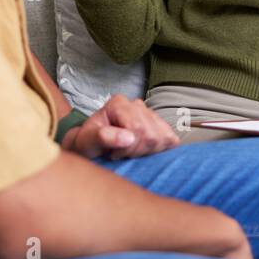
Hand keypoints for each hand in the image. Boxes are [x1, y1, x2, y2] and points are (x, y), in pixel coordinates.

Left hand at [61, 94, 180, 158]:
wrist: (90, 143)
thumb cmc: (87, 143)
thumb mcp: (87, 142)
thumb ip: (103, 137)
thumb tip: (129, 137)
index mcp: (118, 104)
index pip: (138, 129)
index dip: (129, 148)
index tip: (113, 154)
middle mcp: (135, 104)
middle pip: (152, 134)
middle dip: (138, 151)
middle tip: (121, 154)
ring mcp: (148, 112)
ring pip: (164, 137)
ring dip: (148, 152)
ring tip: (130, 152)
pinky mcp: (158, 123)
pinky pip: (171, 138)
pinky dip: (161, 149)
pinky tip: (144, 151)